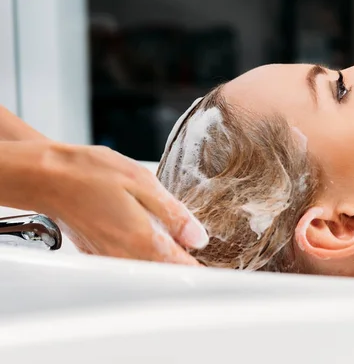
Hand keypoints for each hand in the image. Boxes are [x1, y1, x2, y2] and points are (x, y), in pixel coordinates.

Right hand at [34, 142, 207, 264]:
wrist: (47, 176)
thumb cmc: (91, 174)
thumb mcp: (144, 183)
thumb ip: (174, 215)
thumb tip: (198, 238)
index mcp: (143, 240)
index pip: (182, 268)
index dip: (201, 266)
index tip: (214, 260)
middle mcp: (126, 256)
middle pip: (166, 271)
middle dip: (184, 259)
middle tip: (194, 239)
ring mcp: (110, 259)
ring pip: (148, 268)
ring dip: (164, 255)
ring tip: (173, 231)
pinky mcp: (99, 255)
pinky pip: (130, 261)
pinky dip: (143, 251)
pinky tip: (146, 228)